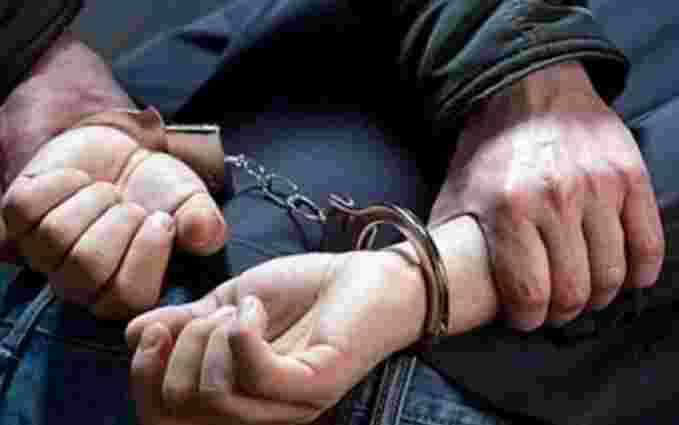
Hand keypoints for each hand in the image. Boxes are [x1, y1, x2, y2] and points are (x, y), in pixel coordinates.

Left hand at [0, 33, 228, 318]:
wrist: (126, 153)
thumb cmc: (161, 189)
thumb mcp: (193, 203)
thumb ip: (205, 223)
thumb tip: (201, 234)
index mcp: (125, 291)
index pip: (127, 297)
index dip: (146, 255)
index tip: (163, 218)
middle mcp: (80, 283)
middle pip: (85, 269)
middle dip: (118, 222)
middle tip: (132, 203)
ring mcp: (44, 254)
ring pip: (54, 236)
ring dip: (91, 199)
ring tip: (108, 190)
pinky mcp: (16, 221)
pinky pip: (24, 207)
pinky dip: (58, 183)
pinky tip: (78, 180)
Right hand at [126, 250, 427, 424]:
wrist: (364, 275)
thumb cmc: (302, 293)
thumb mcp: (226, 304)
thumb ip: (183, 322)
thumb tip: (131, 334)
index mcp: (234, 401)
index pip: (164, 418)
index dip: (143, 376)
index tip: (152, 328)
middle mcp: (259, 415)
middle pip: (180, 410)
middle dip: (178, 348)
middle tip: (213, 313)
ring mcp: (289, 405)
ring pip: (213, 394)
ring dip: (211, 335)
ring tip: (241, 309)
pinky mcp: (314, 385)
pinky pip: (254, 372)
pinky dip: (241, 330)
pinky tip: (256, 307)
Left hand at [430, 61, 664, 329]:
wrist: (529, 88)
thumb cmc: (489, 147)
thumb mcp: (457, 191)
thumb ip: (450, 239)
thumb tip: (440, 277)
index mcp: (509, 208)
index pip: (529, 292)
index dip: (528, 318)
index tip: (525, 318)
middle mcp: (557, 201)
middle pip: (573, 290)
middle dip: (561, 312)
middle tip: (553, 309)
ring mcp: (599, 188)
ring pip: (611, 274)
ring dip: (597, 296)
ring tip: (583, 293)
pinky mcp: (630, 177)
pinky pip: (647, 243)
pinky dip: (639, 271)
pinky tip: (624, 276)